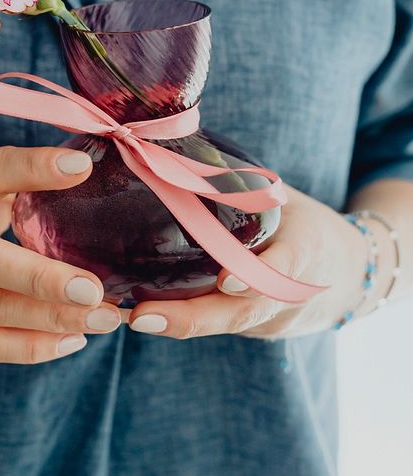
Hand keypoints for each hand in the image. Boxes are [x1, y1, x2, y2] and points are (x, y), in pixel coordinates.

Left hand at [127, 183, 368, 339]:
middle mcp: (289, 293)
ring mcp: (272, 317)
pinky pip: (217, 326)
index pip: (287, 264)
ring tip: (128, 317)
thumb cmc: (302, 221)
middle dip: (193, 319)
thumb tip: (172, 148)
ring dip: (176, 326)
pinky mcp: (253, 327)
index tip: (229, 281)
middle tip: (143, 316)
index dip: (258, 276)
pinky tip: (137, 317)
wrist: (347, 272)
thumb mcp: (284, 197)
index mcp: (306, 249)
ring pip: (225, 325)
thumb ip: (241, 183)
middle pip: (244, 312)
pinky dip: (179, 323)